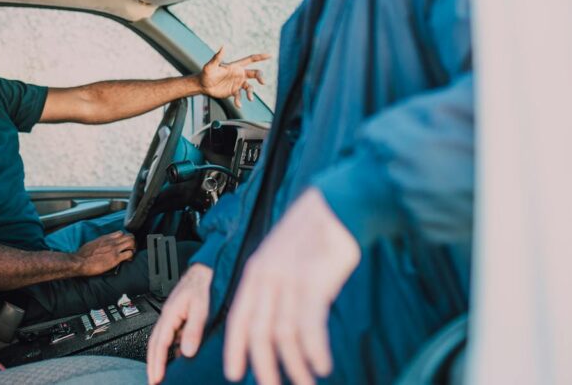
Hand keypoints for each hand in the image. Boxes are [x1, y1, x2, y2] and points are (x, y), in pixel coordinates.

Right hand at [74, 231, 135, 275]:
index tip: (124, 244)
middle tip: (131, 249)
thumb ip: (100, 243)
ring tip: (131, 254)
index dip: (124, 238)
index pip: (121, 233)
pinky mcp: (116, 258)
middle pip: (129, 236)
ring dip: (133, 248)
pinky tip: (128, 260)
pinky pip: (129, 253)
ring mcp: (114, 249)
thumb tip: (101, 245)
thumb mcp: (92, 243)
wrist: (80, 261)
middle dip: (132, 242)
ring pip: (131, 242)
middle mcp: (111, 241)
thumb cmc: (83, 254)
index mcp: (105, 238)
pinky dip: (131, 256)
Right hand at [147, 263, 212, 383]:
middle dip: (152, 363)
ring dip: (158, 356)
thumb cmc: (206, 281)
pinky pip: (170, 334)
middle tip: (153, 380)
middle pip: (155, 343)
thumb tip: (186, 351)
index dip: (157, 363)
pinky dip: (168, 348)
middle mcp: (169, 314)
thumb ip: (194, 329)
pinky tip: (175, 356)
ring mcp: (173, 313)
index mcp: (171, 312)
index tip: (156, 379)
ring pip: (161, 339)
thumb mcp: (202, 306)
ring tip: (160, 372)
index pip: (160, 344)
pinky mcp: (180, 313)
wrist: (209, 265)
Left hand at [198, 47, 270, 107]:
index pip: (251, 59)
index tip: (270, 55)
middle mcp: (239, 74)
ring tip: (249, 98)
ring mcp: (237, 83)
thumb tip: (223, 46)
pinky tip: (238, 105)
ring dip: (251, 93)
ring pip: (249, 87)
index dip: (260, 57)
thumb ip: (218, 57)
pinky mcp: (234, 92)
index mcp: (236, 66)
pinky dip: (240, 100)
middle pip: (254, 73)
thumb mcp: (211, 65)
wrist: (202, 85)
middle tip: (263, 82)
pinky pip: (240, 96)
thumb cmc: (206, 73)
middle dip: (260, 76)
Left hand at [223, 189, 360, 384]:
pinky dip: (314, 349)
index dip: (235, 348)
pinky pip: (310, 323)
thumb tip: (278, 319)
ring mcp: (289, 278)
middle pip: (259, 332)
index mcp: (257, 271)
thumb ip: (277, 285)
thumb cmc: (316, 232)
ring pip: (285, 334)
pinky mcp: (314, 279)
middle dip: (265, 367)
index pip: (239, 317)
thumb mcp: (285, 257)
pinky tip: (321, 365)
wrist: (338, 204)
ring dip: (296, 365)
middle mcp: (268, 276)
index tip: (234, 373)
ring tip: (306, 383)